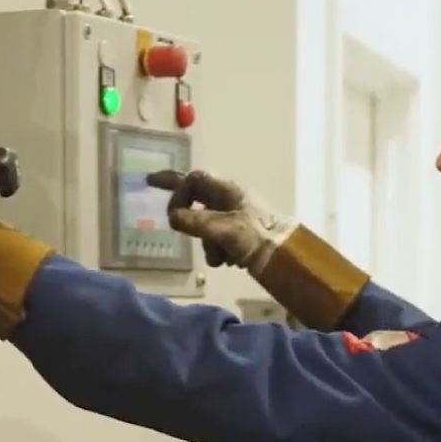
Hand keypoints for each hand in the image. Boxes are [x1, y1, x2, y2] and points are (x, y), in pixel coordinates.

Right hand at [145, 170, 296, 273]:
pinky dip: (220, 251)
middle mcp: (229, 200)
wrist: (288, 256)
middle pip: (196, 196)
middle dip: (181, 203)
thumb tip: (173, 217)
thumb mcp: (224, 228)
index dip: (176, 190)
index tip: (170, 212)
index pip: (193, 180)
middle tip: (152, 182)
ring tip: (222, 257)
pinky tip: (231, 261)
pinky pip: (218, 240)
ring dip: (208, 244)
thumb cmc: (258, 236)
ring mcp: (235, 218)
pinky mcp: (240, 236)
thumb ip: (196, 222)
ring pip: (206, 226)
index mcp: (226, 190)